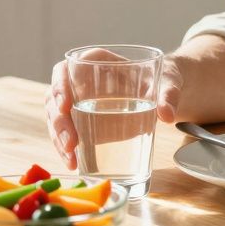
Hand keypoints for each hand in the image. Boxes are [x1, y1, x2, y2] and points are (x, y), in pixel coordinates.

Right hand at [45, 48, 183, 170]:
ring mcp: (79, 102)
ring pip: (57, 118)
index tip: (66, 105)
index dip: (60, 85)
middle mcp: (81, 81)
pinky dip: (67, 149)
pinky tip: (74, 163)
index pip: (67, 69)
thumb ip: (168, 94)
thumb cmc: (163, 79)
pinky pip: (66, 133)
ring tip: (72, 159)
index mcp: (97, 62)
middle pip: (56, 98)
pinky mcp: (83, 122)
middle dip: (59, 121)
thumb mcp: (169, 82)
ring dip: (59, 139)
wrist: (165, 94)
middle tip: (71, 143)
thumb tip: (167, 115)